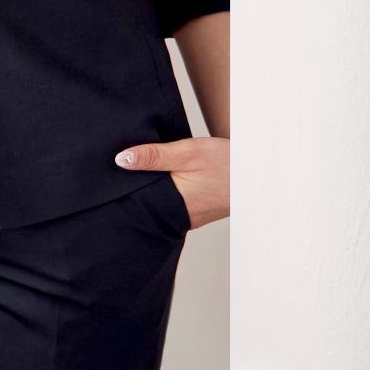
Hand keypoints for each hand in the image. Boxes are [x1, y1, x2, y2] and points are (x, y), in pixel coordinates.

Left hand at [115, 137, 229, 229]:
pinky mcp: (195, 213)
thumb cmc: (226, 162)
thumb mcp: (188, 152)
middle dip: (136, 188)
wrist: (258, 172)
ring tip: (141, 172)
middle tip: (123, 169)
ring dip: (152, 189)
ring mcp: (189, 218)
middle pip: (146, 203)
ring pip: (160, 204)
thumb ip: (154, 156)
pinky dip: (166, 192)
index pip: (137, 199)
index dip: (124, 185)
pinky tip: (164, 179)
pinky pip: (173, 204)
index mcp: (175, 204)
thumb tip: (121, 160)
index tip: (111, 172)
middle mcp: (180, 217)